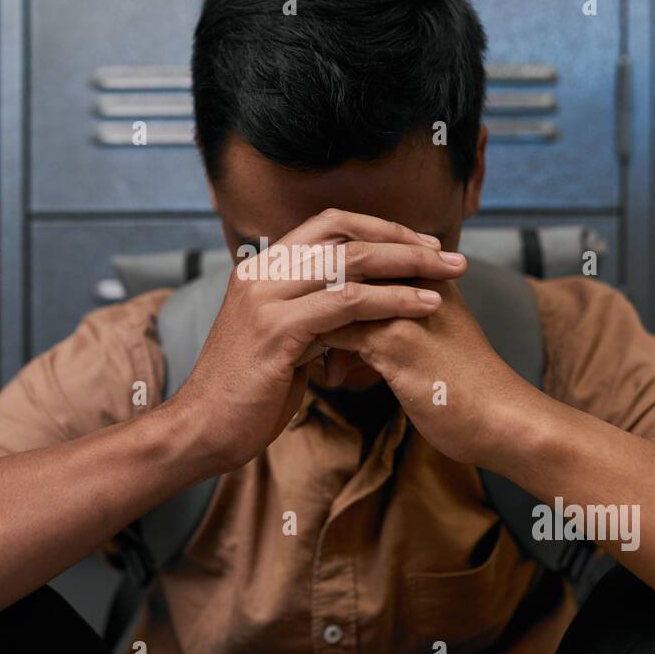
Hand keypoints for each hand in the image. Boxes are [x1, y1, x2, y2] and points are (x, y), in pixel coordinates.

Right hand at [169, 209, 468, 473]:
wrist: (203, 429)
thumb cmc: (247, 392)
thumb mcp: (281, 338)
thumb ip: (310, 312)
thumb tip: (351, 303)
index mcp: (262, 268)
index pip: (328, 224)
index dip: (379, 228)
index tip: (421, 244)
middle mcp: (261, 272)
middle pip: (345, 236)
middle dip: (404, 242)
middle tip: (449, 255)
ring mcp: (266, 298)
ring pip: (351, 264)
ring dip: (409, 266)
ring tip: (451, 275)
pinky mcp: (277, 330)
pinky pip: (348, 304)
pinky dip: (392, 300)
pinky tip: (424, 306)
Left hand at [315, 276, 539, 464]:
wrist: (503, 419)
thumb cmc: (468, 383)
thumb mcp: (437, 332)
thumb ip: (407, 312)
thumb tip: (364, 316)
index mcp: (427, 271)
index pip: (358, 252)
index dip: (333, 284)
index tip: (322, 316)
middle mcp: (414, 279)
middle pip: (340, 269)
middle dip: (317, 303)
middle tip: (308, 333)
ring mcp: (404, 307)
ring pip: (332, 298)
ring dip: (315, 328)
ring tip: (317, 359)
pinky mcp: (395, 341)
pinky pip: (335, 333)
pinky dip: (321, 353)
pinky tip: (330, 377)